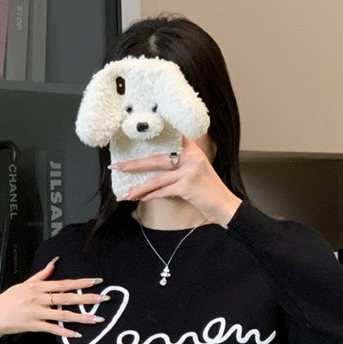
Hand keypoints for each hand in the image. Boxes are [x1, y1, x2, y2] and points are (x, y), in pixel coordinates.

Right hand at [0, 257, 107, 341]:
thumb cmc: (8, 299)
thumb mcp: (24, 284)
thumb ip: (41, 275)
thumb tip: (54, 262)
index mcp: (37, 287)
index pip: (63, 283)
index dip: (80, 282)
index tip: (97, 281)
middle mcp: (38, 298)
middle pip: (66, 297)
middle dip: (86, 298)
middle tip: (104, 298)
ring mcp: (36, 313)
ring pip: (62, 314)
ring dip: (81, 317)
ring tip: (98, 319)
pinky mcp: (33, 326)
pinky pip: (52, 329)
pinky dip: (64, 332)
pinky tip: (78, 334)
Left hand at [111, 135, 242, 226]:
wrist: (225, 206)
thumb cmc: (208, 190)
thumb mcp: (195, 170)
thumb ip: (179, 163)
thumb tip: (152, 165)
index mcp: (191, 148)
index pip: (167, 137)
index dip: (149, 137)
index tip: (129, 139)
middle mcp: (191, 156)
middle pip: (156, 159)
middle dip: (134, 165)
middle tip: (117, 167)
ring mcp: (190, 170)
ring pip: (157, 178)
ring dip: (139, 187)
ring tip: (126, 193)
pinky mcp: (188, 186)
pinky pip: (163, 191)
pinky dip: (151, 196)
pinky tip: (141, 199)